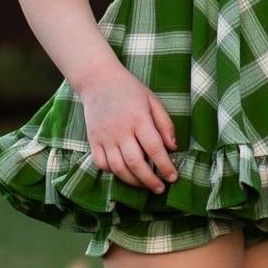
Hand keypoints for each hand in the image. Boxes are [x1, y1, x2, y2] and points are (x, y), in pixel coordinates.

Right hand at [81, 63, 179, 196]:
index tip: (173, 177)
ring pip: (118, 168)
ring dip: (133, 181)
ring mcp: (105, 136)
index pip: (154, 148)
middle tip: (160, 188)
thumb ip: (165, 124)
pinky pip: (101, 164)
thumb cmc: (129, 89)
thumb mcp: (152, 101)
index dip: (165, 166)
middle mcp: (121, 130)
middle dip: (150, 180)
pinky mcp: (93, 140)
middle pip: (136, 163)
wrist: (98, 79)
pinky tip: (124, 173)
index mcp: (139, 118)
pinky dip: (113, 173)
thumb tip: (173, 147)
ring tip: (145, 185)